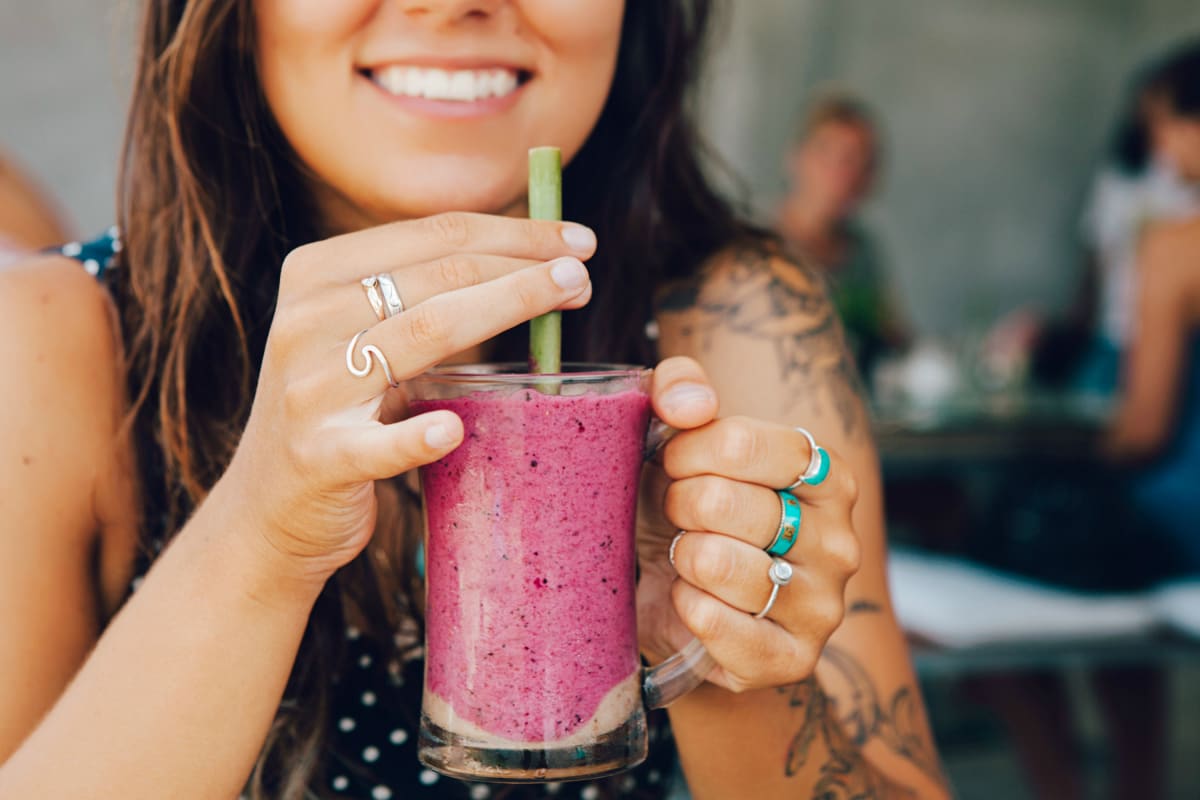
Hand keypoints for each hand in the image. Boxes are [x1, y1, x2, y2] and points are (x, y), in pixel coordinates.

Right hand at [218, 213, 596, 585]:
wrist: (268, 509)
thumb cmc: (339, 410)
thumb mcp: (361, 335)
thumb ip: (419, 295)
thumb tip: (531, 258)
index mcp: (316, 274)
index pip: (432, 235)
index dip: (512, 231)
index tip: (575, 240)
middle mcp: (306, 320)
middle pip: (437, 275)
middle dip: (523, 266)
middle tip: (582, 273)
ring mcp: (309, 390)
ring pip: (422, 334)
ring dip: (505, 307)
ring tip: (569, 300)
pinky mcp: (318, 458)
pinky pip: (376, 444)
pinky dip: (416, 437)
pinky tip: (454, 429)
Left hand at [636, 358, 860, 691]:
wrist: (684, 598)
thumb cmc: (688, 507)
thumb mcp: (678, 437)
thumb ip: (679, 389)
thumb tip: (691, 402)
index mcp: (825, 475)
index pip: (739, 443)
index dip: (686, 451)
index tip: (676, 464)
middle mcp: (839, 539)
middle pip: (723, 502)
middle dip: (679, 505)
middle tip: (683, 516)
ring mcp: (822, 604)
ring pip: (716, 563)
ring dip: (682, 557)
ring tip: (691, 558)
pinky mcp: (792, 659)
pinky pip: (714, 624)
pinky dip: (685, 607)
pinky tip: (692, 599)